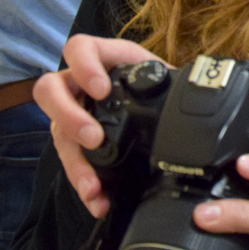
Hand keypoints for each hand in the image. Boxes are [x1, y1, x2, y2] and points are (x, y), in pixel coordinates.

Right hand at [35, 33, 163, 217]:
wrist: (159, 111)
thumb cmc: (157, 87)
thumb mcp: (161, 76)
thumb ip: (171, 78)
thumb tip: (198, 85)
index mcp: (102, 60)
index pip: (79, 49)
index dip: (84, 67)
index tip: (102, 89)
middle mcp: (78, 87)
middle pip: (50, 90)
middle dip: (69, 116)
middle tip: (94, 137)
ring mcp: (72, 115)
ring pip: (57, 133)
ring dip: (74, 162)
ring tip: (93, 185)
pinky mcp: (75, 144)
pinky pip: (71, 164)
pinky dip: (84, 184)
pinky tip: (97, 200)